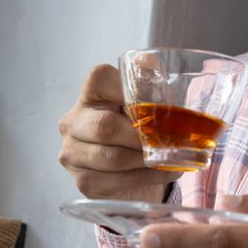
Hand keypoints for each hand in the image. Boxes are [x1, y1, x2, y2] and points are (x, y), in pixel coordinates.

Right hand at [58, 64, 178, 202]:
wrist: (131, 164)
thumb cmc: (139, 124)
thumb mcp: (148, 98)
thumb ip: (149, 80)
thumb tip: (152, 66)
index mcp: (90, 94)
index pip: (100, 80)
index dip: (128, 89)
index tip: (154, 101)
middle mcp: (73, 122)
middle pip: (106, 127)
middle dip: (143, 136)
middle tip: (172, 140)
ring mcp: (73, 153)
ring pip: (113, 157)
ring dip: (149, 159)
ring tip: (174, 157)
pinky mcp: (83, 181)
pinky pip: (115, 181)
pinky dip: (147, 177)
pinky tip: (164, 171)